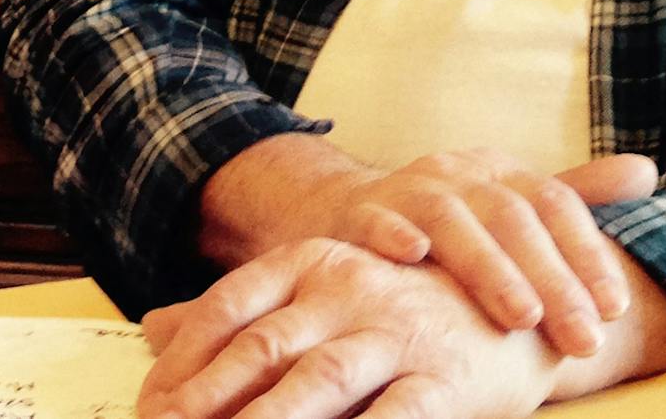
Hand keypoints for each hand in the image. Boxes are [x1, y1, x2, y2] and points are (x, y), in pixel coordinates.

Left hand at [139, 240, 560, 418]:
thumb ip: (240, 311)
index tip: (148, 406)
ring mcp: (396, 333)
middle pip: (262, 348)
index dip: (182, 361)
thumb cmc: (397, 307)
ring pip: (318, 381)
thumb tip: (151, 328)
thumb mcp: (318, 290)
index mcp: (308, 261)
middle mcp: (347, 289)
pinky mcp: (444, 380)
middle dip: (207, 400)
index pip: (227, 308)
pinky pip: (394, 417)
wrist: (517, 305)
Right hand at [197, 134, 656, 356]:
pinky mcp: (358, 210)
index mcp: (499, 173)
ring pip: (451, 218)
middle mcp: (457, 173)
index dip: (587, 253)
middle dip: (552, 279)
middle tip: (581, 337)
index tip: (616, 308)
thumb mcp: (510, 207)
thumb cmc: (448, 225)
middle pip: (512, 217)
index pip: (555, 203)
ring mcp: (406, 188)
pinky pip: (374, 217)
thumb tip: (647, 172)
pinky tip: (411, 255)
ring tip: (521, 315)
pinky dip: (392, 232)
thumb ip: (576, 195)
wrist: (348, 211)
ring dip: (488, 266)